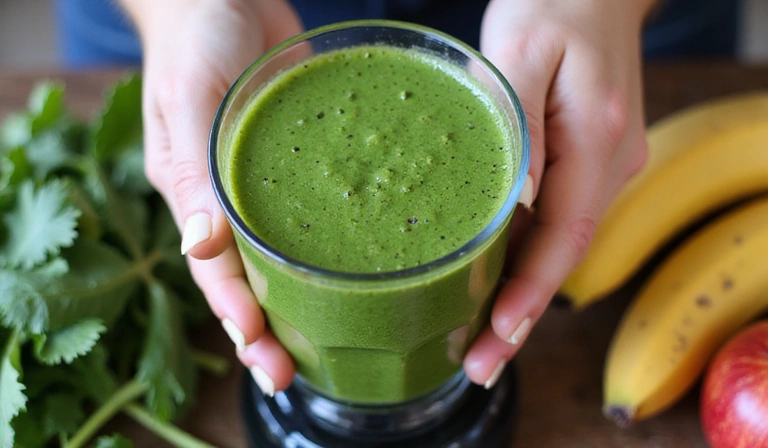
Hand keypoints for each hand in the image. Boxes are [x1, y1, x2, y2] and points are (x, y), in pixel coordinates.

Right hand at [120, 0, 302, 394]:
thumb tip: (201, 244)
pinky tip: (365, 268)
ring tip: (333, 342)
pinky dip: (334, 243)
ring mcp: (269, 182)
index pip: (213, 269)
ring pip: (284, 254)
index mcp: (192, 190)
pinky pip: (317, 209)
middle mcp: (230, 197)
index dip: (238, 316)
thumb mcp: (189, 97)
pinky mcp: (305, 160)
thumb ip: (194, 168)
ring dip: (304, 300)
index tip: (267, 356)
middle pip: (250, 275)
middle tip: (297, 371)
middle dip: (271, 327)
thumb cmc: (197, 36)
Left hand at [464, 0, 653, 385]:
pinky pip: (554, 219)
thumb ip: (514, 119)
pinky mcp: (583, 160)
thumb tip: (513, 200)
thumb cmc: (554, 4)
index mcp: (595, 138)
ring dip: (519, 292)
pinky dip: (523, 257)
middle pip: (562, 254)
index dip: (532, 294)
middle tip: (477, 363)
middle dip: (519, 314)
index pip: (567, 236)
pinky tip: (489, 280)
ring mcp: (600, 164)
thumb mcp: (520, 48)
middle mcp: (608, 161)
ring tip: (474, 338)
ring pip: (558, 243)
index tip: (499, 337)